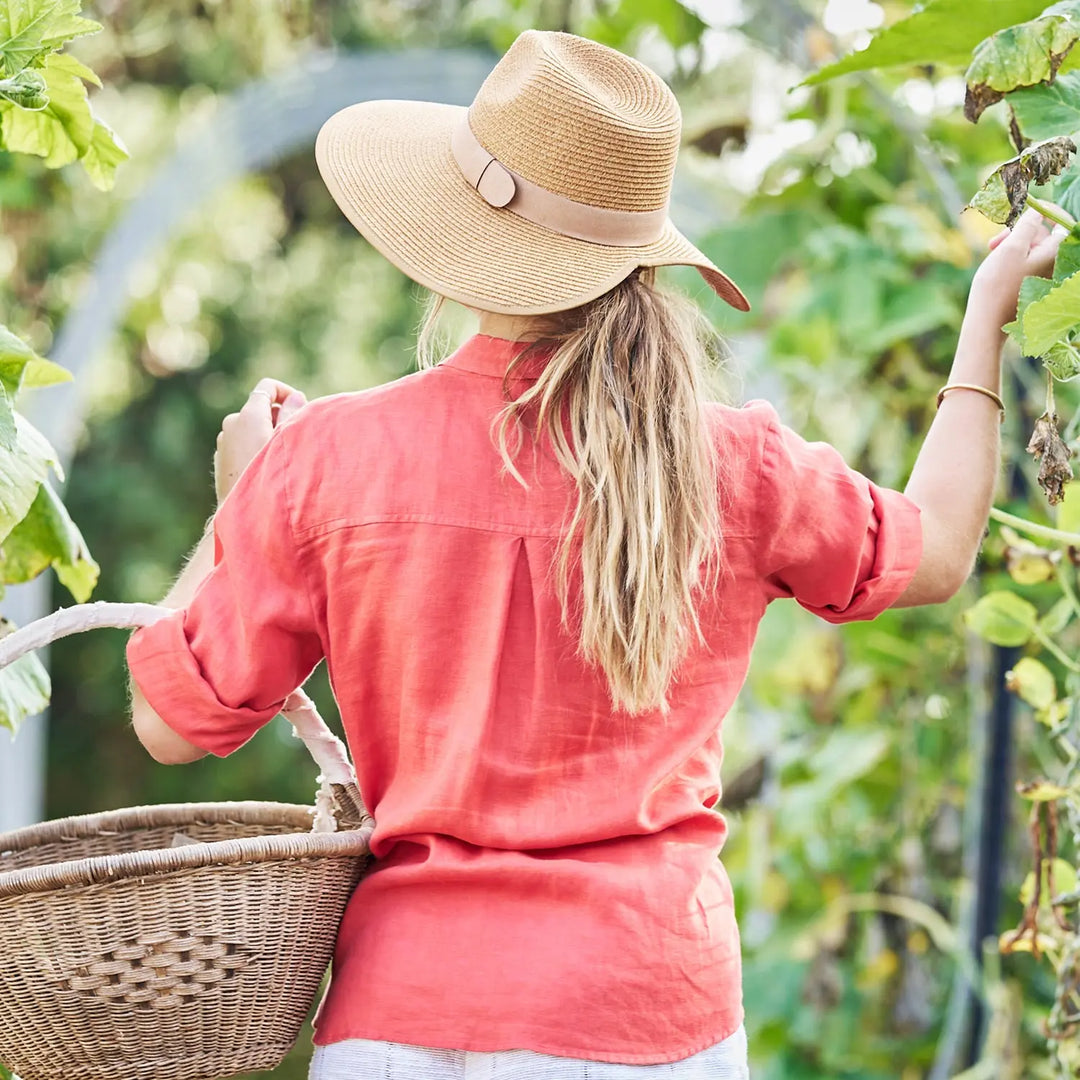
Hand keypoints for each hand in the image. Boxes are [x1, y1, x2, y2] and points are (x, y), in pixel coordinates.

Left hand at [214, 378, 305, 502]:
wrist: (243, 515)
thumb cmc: (270, 478)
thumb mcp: (287, 443)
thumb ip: (292, 416)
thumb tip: (295, 398)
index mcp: (248, 415)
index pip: (267, 387)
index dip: (287, 393)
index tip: (300, 407)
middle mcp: (231, 423)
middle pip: (260, 408)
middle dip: (279, 417)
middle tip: (295, 438)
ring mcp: (224, 441)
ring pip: (251, 426)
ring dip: (267, 433)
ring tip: (280, 457)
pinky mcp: (221, 458)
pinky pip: (241, 443)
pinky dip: (255, 446)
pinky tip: (265, 468)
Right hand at [970, 206, 1067, 326]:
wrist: (987, 321)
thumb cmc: (998, 285)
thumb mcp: (1012, 247)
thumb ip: (1027, 224)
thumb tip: (1037, 210)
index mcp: (1056, 252)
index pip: (1062, 221)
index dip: (1045, 210)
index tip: (1024, 209)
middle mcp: (1055, 264)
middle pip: (1044, 235)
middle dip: (1020, 232)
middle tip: (995, 240)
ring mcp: (1044, 276)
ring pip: (1032, 249)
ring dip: (1012, 245)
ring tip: (992, 252)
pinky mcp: (1032, 286)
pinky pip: (1027, 263)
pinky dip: (1013, 259)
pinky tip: (996, 264)